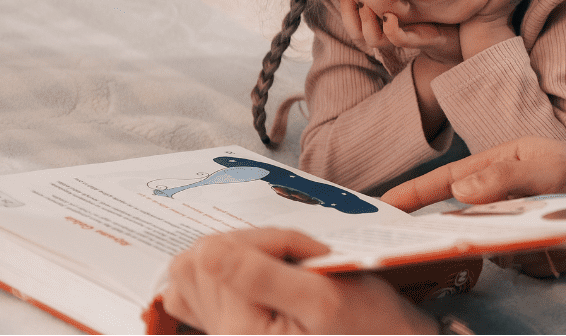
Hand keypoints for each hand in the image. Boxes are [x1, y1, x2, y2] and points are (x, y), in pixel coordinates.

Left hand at [162, 228, 437, 333]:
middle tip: (302, 259)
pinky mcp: (228, 330)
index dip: (265, 239)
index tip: (309, 252)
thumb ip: (260, 275)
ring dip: (241, 254)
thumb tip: (207, 251)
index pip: (217, 254)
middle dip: (255, 245)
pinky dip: (223, 272)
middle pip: (202, 259)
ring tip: (284, 267)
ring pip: (195, 269)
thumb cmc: (370, 326)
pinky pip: (195, 291)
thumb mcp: (324, 296)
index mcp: (240, 333)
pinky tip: (256, 277)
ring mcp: (222, 335)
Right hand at [336, 0, 462, 67]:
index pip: (350, 20)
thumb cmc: (428, 1)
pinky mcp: (420, 39)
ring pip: (374, 40)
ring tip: (368, 5)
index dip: (344, 8)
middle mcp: (387, 30)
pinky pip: (400, 40)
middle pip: (357, 35)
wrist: (457, 22)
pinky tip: (390, 16)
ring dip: (367, 23)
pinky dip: (392, 30)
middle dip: (349, 17)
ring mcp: (403, 36)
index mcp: (379, 19)